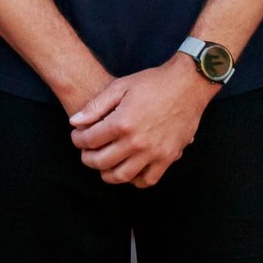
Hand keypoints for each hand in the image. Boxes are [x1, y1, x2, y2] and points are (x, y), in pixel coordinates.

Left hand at [68, 58, 217, 187]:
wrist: (187, 84)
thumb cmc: (152, 82)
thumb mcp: (120, 86)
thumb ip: (96, 106)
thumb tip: (74, 122)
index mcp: (122, 122)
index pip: (89, 141)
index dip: (78, 140)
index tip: (78, 136)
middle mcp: (136, 142)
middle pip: (101, 162)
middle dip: (88, 158)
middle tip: (87, 152)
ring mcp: (153, 152)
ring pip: (122, 176)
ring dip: (107, 173)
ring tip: (104, 164)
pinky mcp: (168, 157)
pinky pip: (148, 180)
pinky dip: (135, 179)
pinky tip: (129, 168)